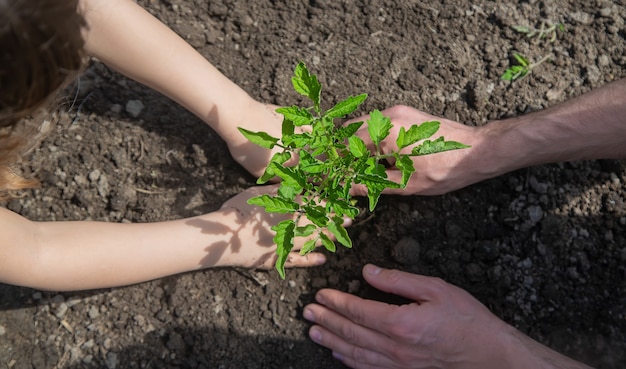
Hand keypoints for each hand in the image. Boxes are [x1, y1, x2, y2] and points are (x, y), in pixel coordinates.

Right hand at [205, 185, 346, 268]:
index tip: (343, 202)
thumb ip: (281, 191)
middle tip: (349, 220)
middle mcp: (289, 228)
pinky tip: (322, 259)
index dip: (329, 204)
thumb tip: (300, 185)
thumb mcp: (260, 193)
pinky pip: (297, 261)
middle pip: (317, 224)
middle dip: (334, 221)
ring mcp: (284, 246)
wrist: (219, 239)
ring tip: (339, 237)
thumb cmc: (238, 210)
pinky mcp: (276, 260)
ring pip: (311, 242)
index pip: (313, 205)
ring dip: (326, 239)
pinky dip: (311, 260)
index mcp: (286, 210)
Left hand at [303, 265, 515, 368]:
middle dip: (326, 321)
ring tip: (313, 332)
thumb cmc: (466, 319)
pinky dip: (350, 361)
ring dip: (332, 341)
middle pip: (350, 333)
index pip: (358, 311)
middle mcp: (394, 348)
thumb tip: (367, 272)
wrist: (489, 354)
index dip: (336, 302)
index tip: (321, 294)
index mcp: (400, 323)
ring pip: (355, 354)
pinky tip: (340, 354)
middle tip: (307, 312)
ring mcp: (398, 365)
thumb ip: (397, 281)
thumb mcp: (435, 288)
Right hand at [348, 105, 487, 195]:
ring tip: (358, 169)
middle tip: (343, 172)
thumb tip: (348, 188)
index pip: (347, 143)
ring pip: (365, 126)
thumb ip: (372, 184)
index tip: (332, 175)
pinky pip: (379, 124)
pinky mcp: (406, 114)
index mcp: (386, 131)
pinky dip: (372, 140)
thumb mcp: (405, 184)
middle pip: (351, 130)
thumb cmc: (445, 169)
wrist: (477, 151)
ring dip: (358, 145)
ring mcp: (398, 112)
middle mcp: (389, 115)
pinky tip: (376, 159)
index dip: (337, 160)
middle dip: (344, 151)